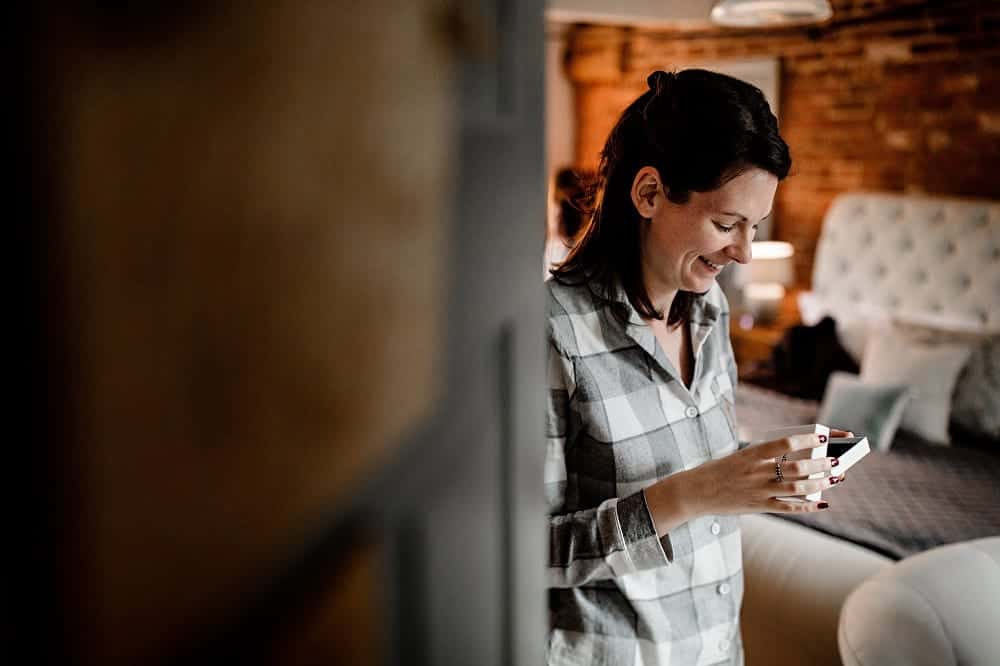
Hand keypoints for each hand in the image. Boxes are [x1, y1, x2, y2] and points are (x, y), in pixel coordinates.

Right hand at [644, 433, 845, 535]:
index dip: (807, 438)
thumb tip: (796, 457)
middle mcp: (756, 472)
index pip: (785, 443)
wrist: (694, 492)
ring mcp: (758, 491)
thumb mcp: (737, 457)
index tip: (825, 435)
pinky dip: (808, 506)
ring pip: (797, 487)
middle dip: (821, 464)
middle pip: (797, 467)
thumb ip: (763, 457)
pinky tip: (823, 503)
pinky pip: (788, 507)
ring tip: (836, 478)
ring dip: (821, 483)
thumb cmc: (717, 471)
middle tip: (838, 461)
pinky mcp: (758, 507)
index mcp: (750, 454)